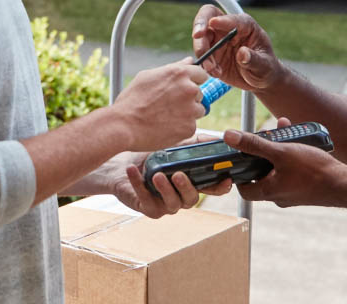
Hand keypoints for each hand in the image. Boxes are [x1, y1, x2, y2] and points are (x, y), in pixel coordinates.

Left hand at [107, 150, 234, 218]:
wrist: (121, 165)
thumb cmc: (150, 156)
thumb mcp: (174, 145)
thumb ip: (195, 144)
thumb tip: (216, 139)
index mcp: (190, 182)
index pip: (211, 188)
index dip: (220, 187)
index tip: (226, 179)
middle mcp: (181, 196)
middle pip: (191, 199)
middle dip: (186, 188)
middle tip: (178, 175)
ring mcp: (165, 204)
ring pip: (172, 204)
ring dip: (165, 189)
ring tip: (157, 175)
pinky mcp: (148, 208)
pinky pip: (146, 201)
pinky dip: (139, 185)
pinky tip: (133, 170)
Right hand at [112, 60, 207, 150]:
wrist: (124, 126)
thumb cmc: (132, 100)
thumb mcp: (148, 76)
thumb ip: (173, 68)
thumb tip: (188, 61)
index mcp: (179, 74)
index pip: (201, 74)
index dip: (194, 81)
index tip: (188, 87)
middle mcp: (189, 89)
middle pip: (199, 94)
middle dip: (188, 99)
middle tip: (169, 105)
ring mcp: (191, 110)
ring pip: (197, 111)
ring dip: (187, 113)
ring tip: (166, 116)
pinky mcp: (189, 127)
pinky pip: (190, 126)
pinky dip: (181, 127)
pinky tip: (166, 126)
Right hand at [191, 6, 283, 92]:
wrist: (259, 80)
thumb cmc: (266, 68)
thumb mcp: (264, 66)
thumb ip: (254, 60)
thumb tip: (243, 53)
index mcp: (245, 25)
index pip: (231, 18)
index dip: (222, 20)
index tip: (213, 24)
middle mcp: (228, 29)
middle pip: (208, 18)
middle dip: (200, 26)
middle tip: (197, 37)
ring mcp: (218, 40)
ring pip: (200, 37)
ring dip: (202, 51)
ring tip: (212, 69)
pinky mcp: (211, 53)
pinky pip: (200, 54)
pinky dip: (203, 63)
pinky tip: (215, 73)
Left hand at [222, 126, 346, 208]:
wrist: (345, 185)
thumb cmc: (314, 171)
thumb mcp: (282, 152)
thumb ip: (255, 144)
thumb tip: (229, 137)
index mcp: (269, 192)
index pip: (243, 188)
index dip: (238, 173)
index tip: (239, 157)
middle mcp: (279, 196)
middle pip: (261, 175)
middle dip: (262, 153)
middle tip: (265, 137)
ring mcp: (293, 193)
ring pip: (278, 170)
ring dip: (278, 150)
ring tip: (285, 131)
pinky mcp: (305, 189)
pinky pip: (291, 171)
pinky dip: (291, 156)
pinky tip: (299, 140)